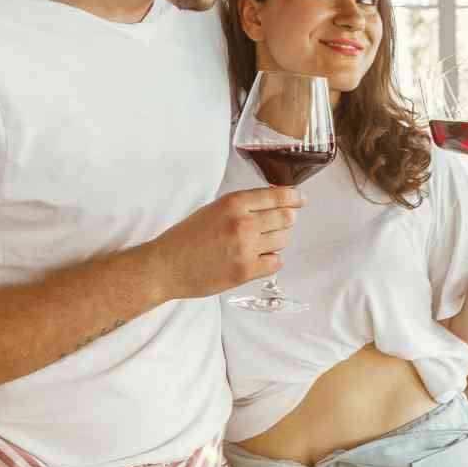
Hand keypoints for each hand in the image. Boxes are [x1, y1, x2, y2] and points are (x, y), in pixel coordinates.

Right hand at [147, 187, 304, 300]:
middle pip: (286, 218)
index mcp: (234, 202)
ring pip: (283, 240)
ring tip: (257, 244)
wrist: (166, 266)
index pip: (278, 196)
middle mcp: (243, 222)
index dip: (295, 198)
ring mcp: (246, 247)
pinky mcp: (246, 270)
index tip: (301, 199)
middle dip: (284, 220)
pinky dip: (271, 260)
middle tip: (276, 224)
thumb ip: (243, 205)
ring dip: (275, 241)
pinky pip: (276, 262)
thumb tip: (274, 202)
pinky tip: (257, 259)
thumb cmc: (186, 238)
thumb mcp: (214, 209)